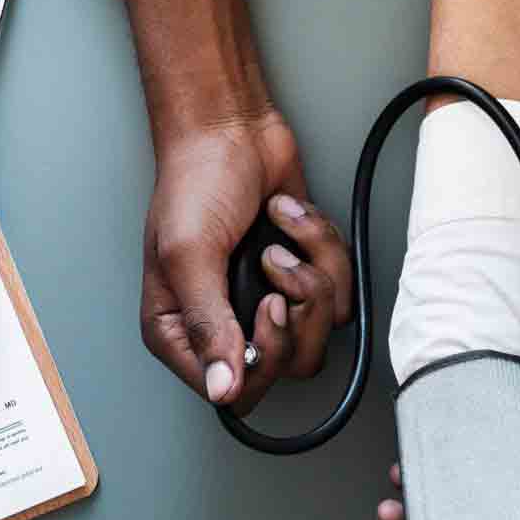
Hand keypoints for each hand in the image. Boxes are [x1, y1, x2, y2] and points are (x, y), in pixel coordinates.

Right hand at [140, 114, 352, 414]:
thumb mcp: (189, 255)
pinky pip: (339, 289)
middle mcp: (224, 324)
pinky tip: (289, 218)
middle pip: (286, 366)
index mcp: (181, 332)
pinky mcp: (303, 274)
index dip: (263, 360)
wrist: (232, 128)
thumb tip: (223, 389)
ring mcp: (268, 300)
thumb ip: (207, 325)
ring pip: (319, 330)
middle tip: (276, 268)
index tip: (268, 308)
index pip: (233, 391)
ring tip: (278, 238)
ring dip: (311, 271)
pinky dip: (322, 246)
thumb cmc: (195, 182)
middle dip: (296, 312)